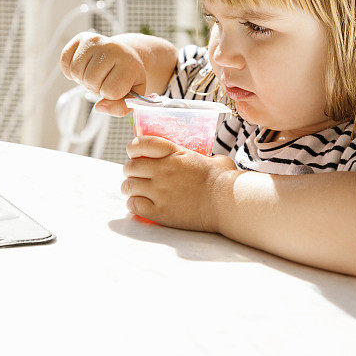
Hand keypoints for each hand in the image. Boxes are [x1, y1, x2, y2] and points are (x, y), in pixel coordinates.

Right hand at [59, 31, 145, 115]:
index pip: (110, 91)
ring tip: (95, 74)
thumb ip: (120, 107)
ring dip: (82, 79)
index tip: (117, 86)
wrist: (127, 57)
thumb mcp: (132, 96)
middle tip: (104, 80)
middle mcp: (111, 48)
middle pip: (90, 80)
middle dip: (95, 87)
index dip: (111, 95)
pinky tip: (84, 68)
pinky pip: (65, 61)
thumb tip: (99, 107)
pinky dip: (70, 71)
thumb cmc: (128, 78)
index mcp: (128, 63)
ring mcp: (95, 40)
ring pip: (76, 72)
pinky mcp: (81, 37)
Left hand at [122, 136, 238, 232]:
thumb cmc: (225, 180)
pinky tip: (139, 204)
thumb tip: (206, 160)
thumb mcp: (213, 159)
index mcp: (174, 153)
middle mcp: (163, 171)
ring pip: (128, 186)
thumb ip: (203, 157)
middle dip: (130, 170)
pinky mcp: (160, 212)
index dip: (133, 147)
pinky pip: (134, 205)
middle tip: (136, 174)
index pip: (141, 144)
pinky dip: (133, 204)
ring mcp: (160, 192)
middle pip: (130, 167)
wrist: (228, 203)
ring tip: (136, 190)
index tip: (135, 152)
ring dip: (129, 188)